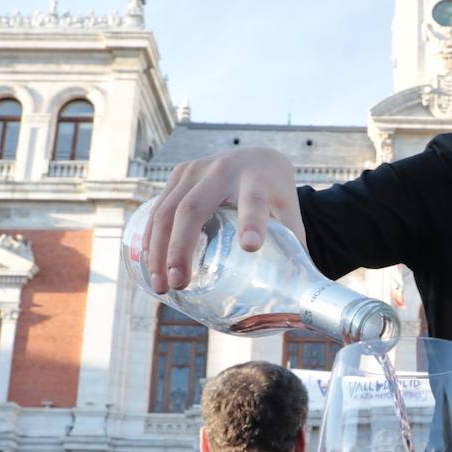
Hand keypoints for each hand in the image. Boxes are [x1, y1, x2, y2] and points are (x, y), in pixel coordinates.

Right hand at [146, 148, 301, 291]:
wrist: (259, 158)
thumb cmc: (276, 194)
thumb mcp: (290, 213)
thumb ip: (294, 246)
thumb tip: (300, 294)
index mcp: (257, 179)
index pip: (253, 200)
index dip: (252, 222)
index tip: (250, 247)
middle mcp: (223, 170)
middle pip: (193, 208)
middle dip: (181, 247)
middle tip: (179, 283)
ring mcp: (195, 169)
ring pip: (166, 210)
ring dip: (158, 250)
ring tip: (162, 286)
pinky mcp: (178, 174)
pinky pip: (157, 208)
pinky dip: (151, 238)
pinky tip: (151, 265)